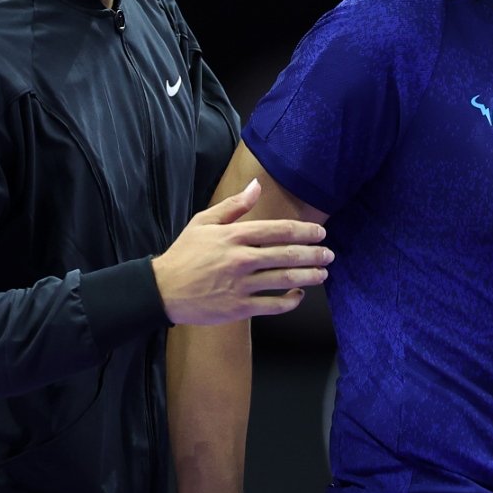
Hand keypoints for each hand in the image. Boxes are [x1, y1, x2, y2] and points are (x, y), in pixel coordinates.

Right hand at [153, 178, 332, 324]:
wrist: (162, 290)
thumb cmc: (184, 254)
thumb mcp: (203, 222)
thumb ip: (234, 205)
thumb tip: (257, 185)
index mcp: (234, 235)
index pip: (279, 230)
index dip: (304, 231)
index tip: (320, 232)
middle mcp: (241, 258)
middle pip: (287, 255)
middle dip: (314, 254)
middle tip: (329, 254)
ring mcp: (241, 284)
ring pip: (285, 279)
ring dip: (309, 276)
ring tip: (323, 274)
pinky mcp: (239, 307)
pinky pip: (273, 305)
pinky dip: (290, 301)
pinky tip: (299, 295)